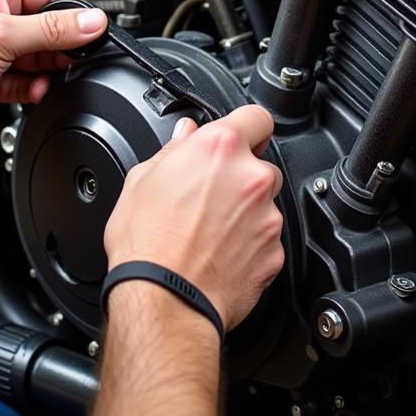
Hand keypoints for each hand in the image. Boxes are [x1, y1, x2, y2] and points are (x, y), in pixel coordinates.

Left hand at [0, 0, 107, 132]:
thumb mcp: (1, 34)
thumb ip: (51, 31)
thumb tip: (92, 22)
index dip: (77, 16)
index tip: (95, 33)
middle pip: (49, 30)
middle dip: (63, 48)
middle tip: (74, 60)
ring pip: (38, 59)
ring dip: (49, 72)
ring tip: (51, 78)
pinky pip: (24, 83)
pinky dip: (34, 89)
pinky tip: (35, 91)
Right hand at [103, 105, 284, 331]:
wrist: (163, 299)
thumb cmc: (146, 244)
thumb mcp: (141, 180)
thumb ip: (172, 150)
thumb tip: (184, 136)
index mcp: (219, 148)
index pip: (256, 116)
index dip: (246, 126)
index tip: (239, 136)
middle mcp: (251, 177)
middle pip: (260, 163)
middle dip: (239, 175)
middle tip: (209, 194)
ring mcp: (267, 216)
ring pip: (264, 203)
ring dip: (245, 211)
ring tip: (209, 230)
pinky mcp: (274, 252)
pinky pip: (266, 239)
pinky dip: (249, 244)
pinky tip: (219, 252)